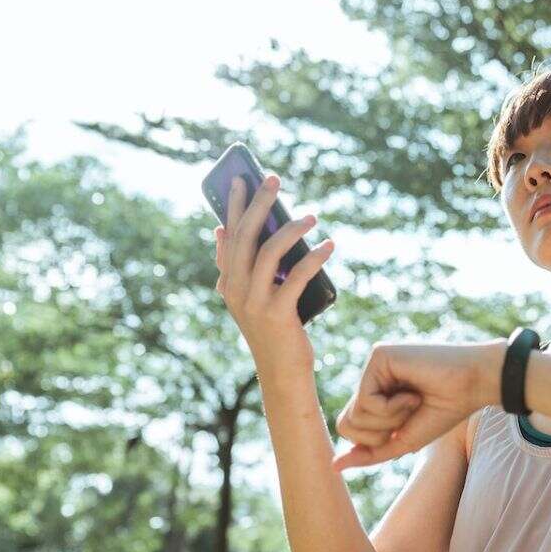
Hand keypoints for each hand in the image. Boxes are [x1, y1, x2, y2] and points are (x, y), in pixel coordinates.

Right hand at [214, 174, 334, 376]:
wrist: (282, 373)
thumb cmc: (273, 331)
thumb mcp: (250, 298)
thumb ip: (236, 267)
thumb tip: (222, 230)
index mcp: (228, 283)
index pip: (229, 235)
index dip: (233, 206)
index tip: (242, 178)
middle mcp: (235, 289)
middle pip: (246, 237)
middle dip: (259, 204)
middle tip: (275, 179)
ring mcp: (254, 302)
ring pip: (268, 252)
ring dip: (291, 229)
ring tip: (312, 216)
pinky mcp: (277, 313)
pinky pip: (297, 276)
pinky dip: (314, 257)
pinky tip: (329, 246)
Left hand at [331, 340, 504, 470]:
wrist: (473, 386)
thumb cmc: (444, 412)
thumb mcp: (403, 441)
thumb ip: (370, 453)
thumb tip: (333, 467)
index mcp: (375, 395)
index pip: (349, 428)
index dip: (375, 439)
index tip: (406, 425)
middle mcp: (370, 378)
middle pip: (345, 423)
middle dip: (379, 432)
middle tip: (409, 415)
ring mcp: (373, 366)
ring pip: (354, 413)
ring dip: (389, 419)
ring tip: (413, 401)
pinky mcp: (378, 356)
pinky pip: (366, 400)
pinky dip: (392, 407)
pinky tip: (412, 393)